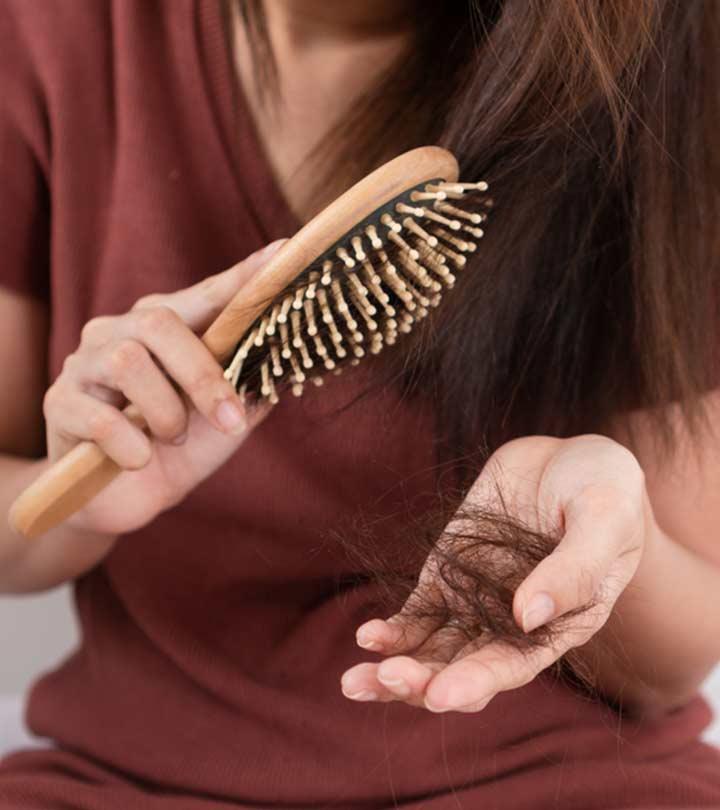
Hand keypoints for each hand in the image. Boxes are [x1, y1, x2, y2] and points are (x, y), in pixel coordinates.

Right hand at [42, 239, 285, 536]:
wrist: (125, 500)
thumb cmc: (178, 449)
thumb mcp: (224, 421)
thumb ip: (251, 387)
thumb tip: (289, 359)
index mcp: (164, 329)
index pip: (206, 295)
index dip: (242, 277)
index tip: (283, 253)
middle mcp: (120, 332)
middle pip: (159, 322)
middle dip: (202, 375)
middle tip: (228, 419)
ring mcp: (85, 364)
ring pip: (128, 363)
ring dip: (165, 414)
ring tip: (173, 440)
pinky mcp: (60, 403)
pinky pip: (98, 417)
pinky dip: (131, 445)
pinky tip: (139, 460)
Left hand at [341, 434, 652, 711]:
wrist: (568, 458)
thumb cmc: (604, 489)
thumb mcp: (603, 519)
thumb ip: (574, 569)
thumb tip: (528, 616)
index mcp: (558, 624)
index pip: (513, 666)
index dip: (477, 683)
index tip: (441, 697)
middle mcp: (512, 624)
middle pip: (463, 669)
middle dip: (423, 684)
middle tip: (386, 680)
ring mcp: (475, 599)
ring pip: (431, 650)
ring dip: (395, 670)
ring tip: (354, 680)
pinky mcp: (448, 573)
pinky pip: (417, 612)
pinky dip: (393, 630)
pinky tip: (367, 637)